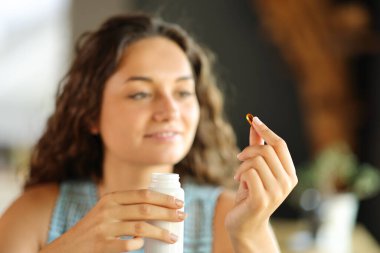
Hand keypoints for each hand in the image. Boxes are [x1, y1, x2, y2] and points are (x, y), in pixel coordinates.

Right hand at [40, 190, 185, 252]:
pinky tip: (144, 246)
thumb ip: (126, 206)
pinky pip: (127, 245)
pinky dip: (138, 245)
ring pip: (140, 228)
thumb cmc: (93, 229)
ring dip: (161, 232)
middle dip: (167, 213)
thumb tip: (158, 207)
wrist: (67, 248)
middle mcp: (108, 210)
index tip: (179, 203)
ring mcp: (104, 228)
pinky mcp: (102, 245)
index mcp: (111, 198)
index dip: (164, 198)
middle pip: (145, 209)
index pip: (143, 194)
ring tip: (173, 237)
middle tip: (182, 217)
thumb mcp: (106, 211)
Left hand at [225, 116, 297, 251]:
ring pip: (256, 160)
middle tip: (239, 158)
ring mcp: (277, 192)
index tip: (254, 119)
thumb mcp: (255, 169)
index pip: (281, 144)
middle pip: (266, 150)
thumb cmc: (250, 194)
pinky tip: (239, 184)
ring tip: (239, 176)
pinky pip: (249, 172)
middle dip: (248, 150)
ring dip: (241, 165)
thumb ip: (258, 147)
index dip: (266, 130)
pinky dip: (240, 174)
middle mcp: (287, 182)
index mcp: (290, 174)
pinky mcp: (262, 198)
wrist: (245, 223)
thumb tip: (255, 124)